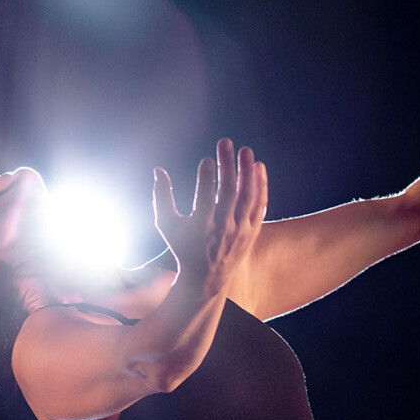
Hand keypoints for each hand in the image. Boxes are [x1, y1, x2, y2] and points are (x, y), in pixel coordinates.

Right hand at [153, 139, 267, 292]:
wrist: (207, 277)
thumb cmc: (183, 246)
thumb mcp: (166, 225)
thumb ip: (161, 197)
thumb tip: (158, 170)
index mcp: (201, 227)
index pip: (205, 198)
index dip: (206, 178)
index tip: (207, 159)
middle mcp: (223, 228)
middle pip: (229, 192)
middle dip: (228, 166)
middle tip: (226, 142)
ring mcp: (240, 230)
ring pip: (248, 197)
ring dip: (248, 172)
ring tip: (245, 150)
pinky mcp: (252, 231)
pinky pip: (259, 205)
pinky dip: (261, 186)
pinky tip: (258, 167)